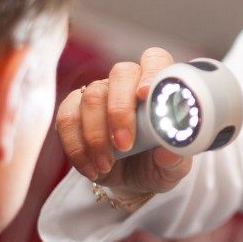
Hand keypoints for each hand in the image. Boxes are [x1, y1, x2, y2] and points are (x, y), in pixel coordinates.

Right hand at [56, 46, 193, 194]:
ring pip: (91, 98)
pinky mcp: (74, 110)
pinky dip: (77, 147)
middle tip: (124, 145)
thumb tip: (168, 153)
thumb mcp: (173, 168)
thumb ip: (175, 159)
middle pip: (120, 74)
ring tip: (107, 165)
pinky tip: (92, 168)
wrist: (132, 181)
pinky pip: (67, 118)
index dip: (151, 72)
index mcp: (158, 88)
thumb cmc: (157, 164)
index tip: (145, 95)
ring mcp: (100, 94)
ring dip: (96, 136)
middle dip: (120, 111)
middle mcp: (128, 84)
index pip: (156, 60)